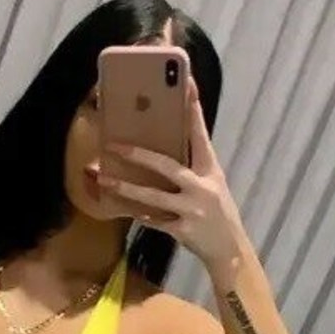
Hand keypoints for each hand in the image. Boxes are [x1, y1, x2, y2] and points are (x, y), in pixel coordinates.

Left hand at [97, 78, 245, 277]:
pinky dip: (140, 215)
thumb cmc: (217, 212)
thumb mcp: (212, 184)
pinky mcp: (183, 230)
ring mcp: (192, 210)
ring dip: (126, 188)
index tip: (186, 84)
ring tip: (105, 178)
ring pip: (152, 196)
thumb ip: (192, 168)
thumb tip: (163, 150)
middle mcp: (202, 187)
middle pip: (167, 166)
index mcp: (211, 170)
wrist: (229, 249)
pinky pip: (154, 221)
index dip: (192, 110)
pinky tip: (124, 209)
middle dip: (139, 155)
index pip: (199, 135)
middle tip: (114, 145)